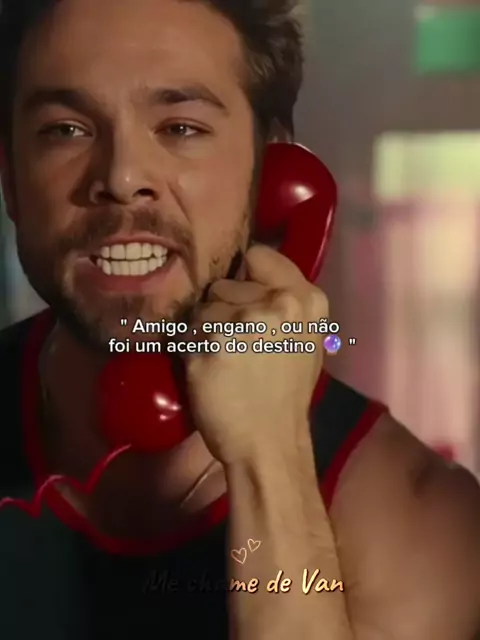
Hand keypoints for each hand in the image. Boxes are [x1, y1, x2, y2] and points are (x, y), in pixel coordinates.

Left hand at [185, 244, 327, 464]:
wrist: (269, 442)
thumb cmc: (286, 394)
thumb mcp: (306, 341)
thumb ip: (286, 304)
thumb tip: (252, 272)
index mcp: (306, 300)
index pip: (258, 256)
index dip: (246, 276)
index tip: (242, 296)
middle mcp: (276, 303)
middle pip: (223, 285)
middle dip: (224, 310)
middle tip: (238, 345)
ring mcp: (243, 321)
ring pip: (202, 309)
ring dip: (204, 332)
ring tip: (222, 361)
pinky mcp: (210, 342)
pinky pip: (185, 332)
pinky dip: (190, 350)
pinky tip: (207, 371)